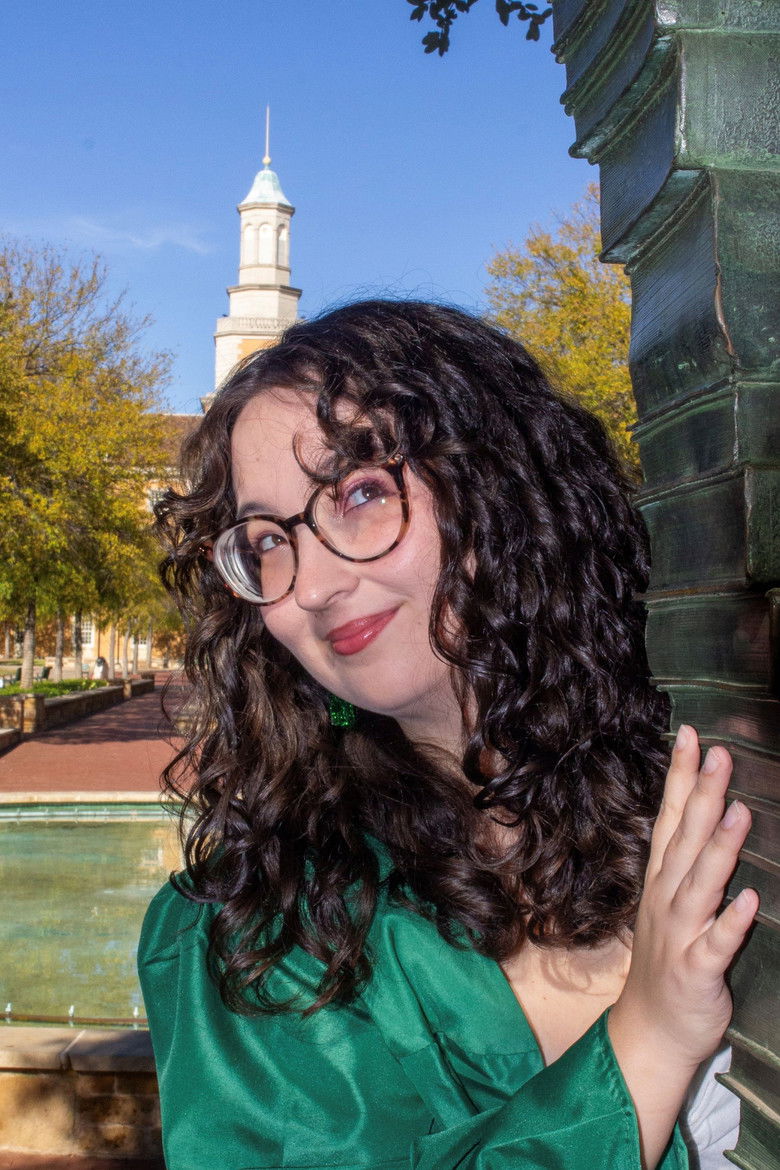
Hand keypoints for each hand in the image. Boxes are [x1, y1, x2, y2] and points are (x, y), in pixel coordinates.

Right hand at [608, 725, 758, 1166]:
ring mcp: (679, 934)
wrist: (651, 1031)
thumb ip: (689, 860)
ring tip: (739, 813)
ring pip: (699, 885)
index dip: (681, 776)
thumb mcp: (673, 902)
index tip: (691, 735)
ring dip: (719, 849)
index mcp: (662, 879)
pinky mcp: (695, 971)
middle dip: (703, 795)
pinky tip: (748, 902)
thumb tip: (710, 810)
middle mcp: (666, 898)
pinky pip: (715, 945)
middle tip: (719, 754)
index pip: (671, 817)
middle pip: (685, 839)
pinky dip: (730, 924)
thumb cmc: (668, 961)